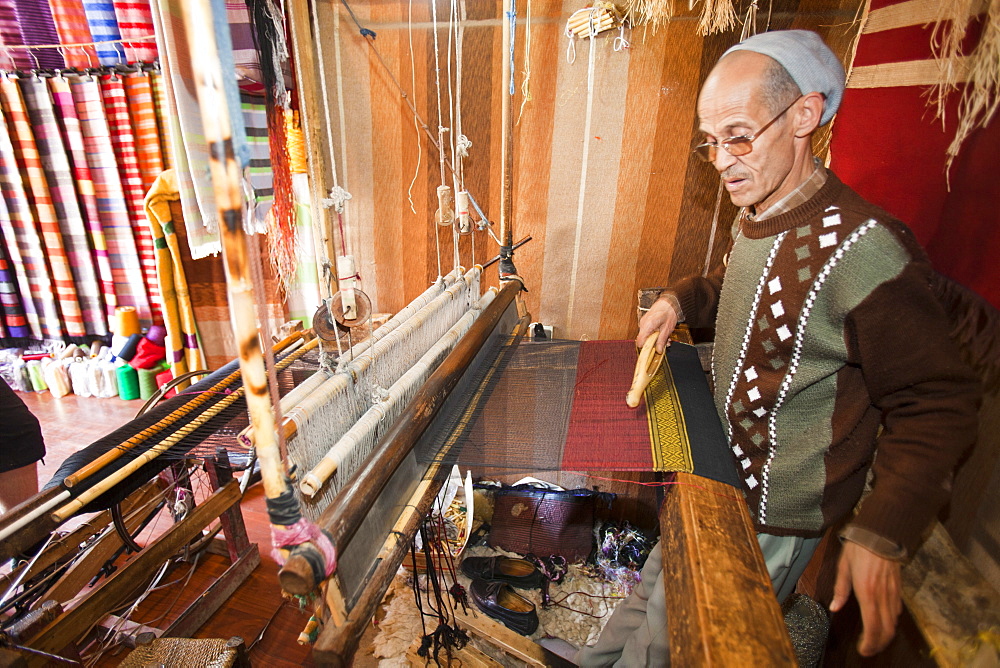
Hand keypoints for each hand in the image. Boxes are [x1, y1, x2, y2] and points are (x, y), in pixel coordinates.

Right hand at [637, 295, 678, 352]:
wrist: (670, 302)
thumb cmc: (669, 312)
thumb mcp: (667, 329)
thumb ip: (662, 340)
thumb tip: (658, 350)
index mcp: (648, 326)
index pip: (640, 342)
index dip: (646, 348)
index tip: (653, 351)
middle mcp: (643, 324)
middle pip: (644, 340)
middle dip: (654, 343)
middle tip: (665, 343)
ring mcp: (644, 322)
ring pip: (647, 336)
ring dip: (656, 339)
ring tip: (666, 338)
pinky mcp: (646, 321)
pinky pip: (648, 331)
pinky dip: (655, 334)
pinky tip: (663, 333)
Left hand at [830, 540, 902, 656]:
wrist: (881, 532)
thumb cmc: (859, 547)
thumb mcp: (843, 566)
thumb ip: (840, 589)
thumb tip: (835, 608)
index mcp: (867, 592)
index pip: (872, 627)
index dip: (869, 643)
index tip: (863, 651)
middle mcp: (882, 596)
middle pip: (886, 630)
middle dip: (878, 644)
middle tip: (869, 650)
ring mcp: (893, 592)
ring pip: (893, 622)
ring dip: (885, 635)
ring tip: (875, 640)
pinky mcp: (898, 588)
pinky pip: (897, 610)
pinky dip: (891, 622)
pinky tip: (884, 622)